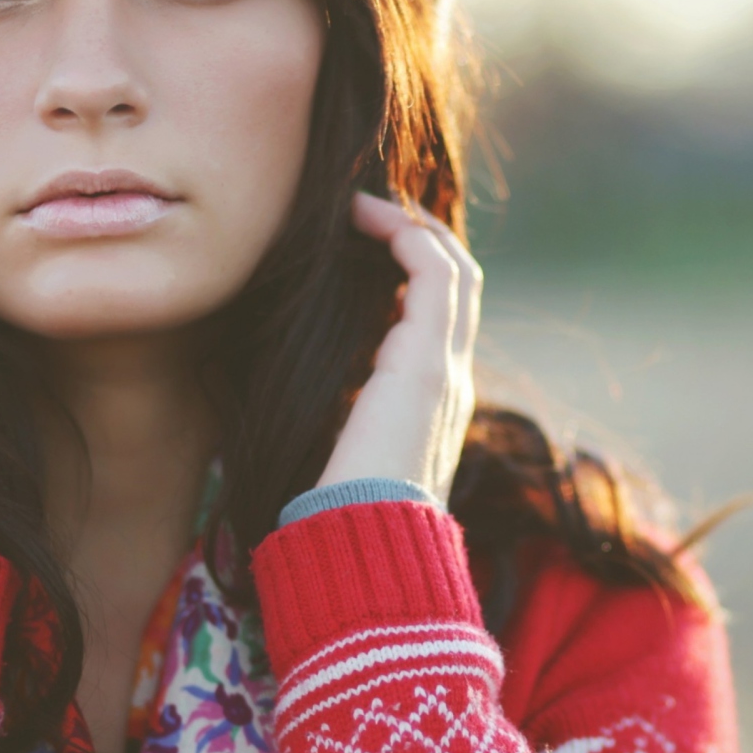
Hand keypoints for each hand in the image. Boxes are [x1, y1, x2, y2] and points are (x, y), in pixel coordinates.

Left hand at [317, 191, 481, 504]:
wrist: (366, 547)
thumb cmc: (341, 515)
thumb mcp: (338, 459)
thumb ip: (334, 427)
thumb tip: (293, 412)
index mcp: (433, 405)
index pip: (441, 320)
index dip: (411, 274)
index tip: (362, 247)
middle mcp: (451, 380)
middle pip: (459, 284)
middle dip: (419, 238)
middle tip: (367, 212)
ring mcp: (446, 368)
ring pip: (453, 268)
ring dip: (409, 225)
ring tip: (361, 205)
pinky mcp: (426, 361)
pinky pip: (433, 271)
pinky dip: (403, 232)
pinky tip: (361, 217)